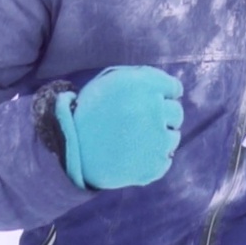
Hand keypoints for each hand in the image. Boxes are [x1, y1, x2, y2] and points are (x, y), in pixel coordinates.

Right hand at [54, 66, 183, 189]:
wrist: (69, 147)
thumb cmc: (91, 111)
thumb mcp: (112, 82)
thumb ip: (144, 78)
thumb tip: (176, 89)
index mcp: (143, 85)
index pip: (174, 88)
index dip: (160, 95)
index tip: (146, 102)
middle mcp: (153, 109)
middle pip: (176, 112)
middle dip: (161, 115)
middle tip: (136, 123)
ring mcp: (156, 140)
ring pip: (173, 137)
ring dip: (158, 138)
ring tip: (131, 140)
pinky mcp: (153, 166)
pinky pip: (165, 160)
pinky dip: (151, 159)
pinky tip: (131, 155)